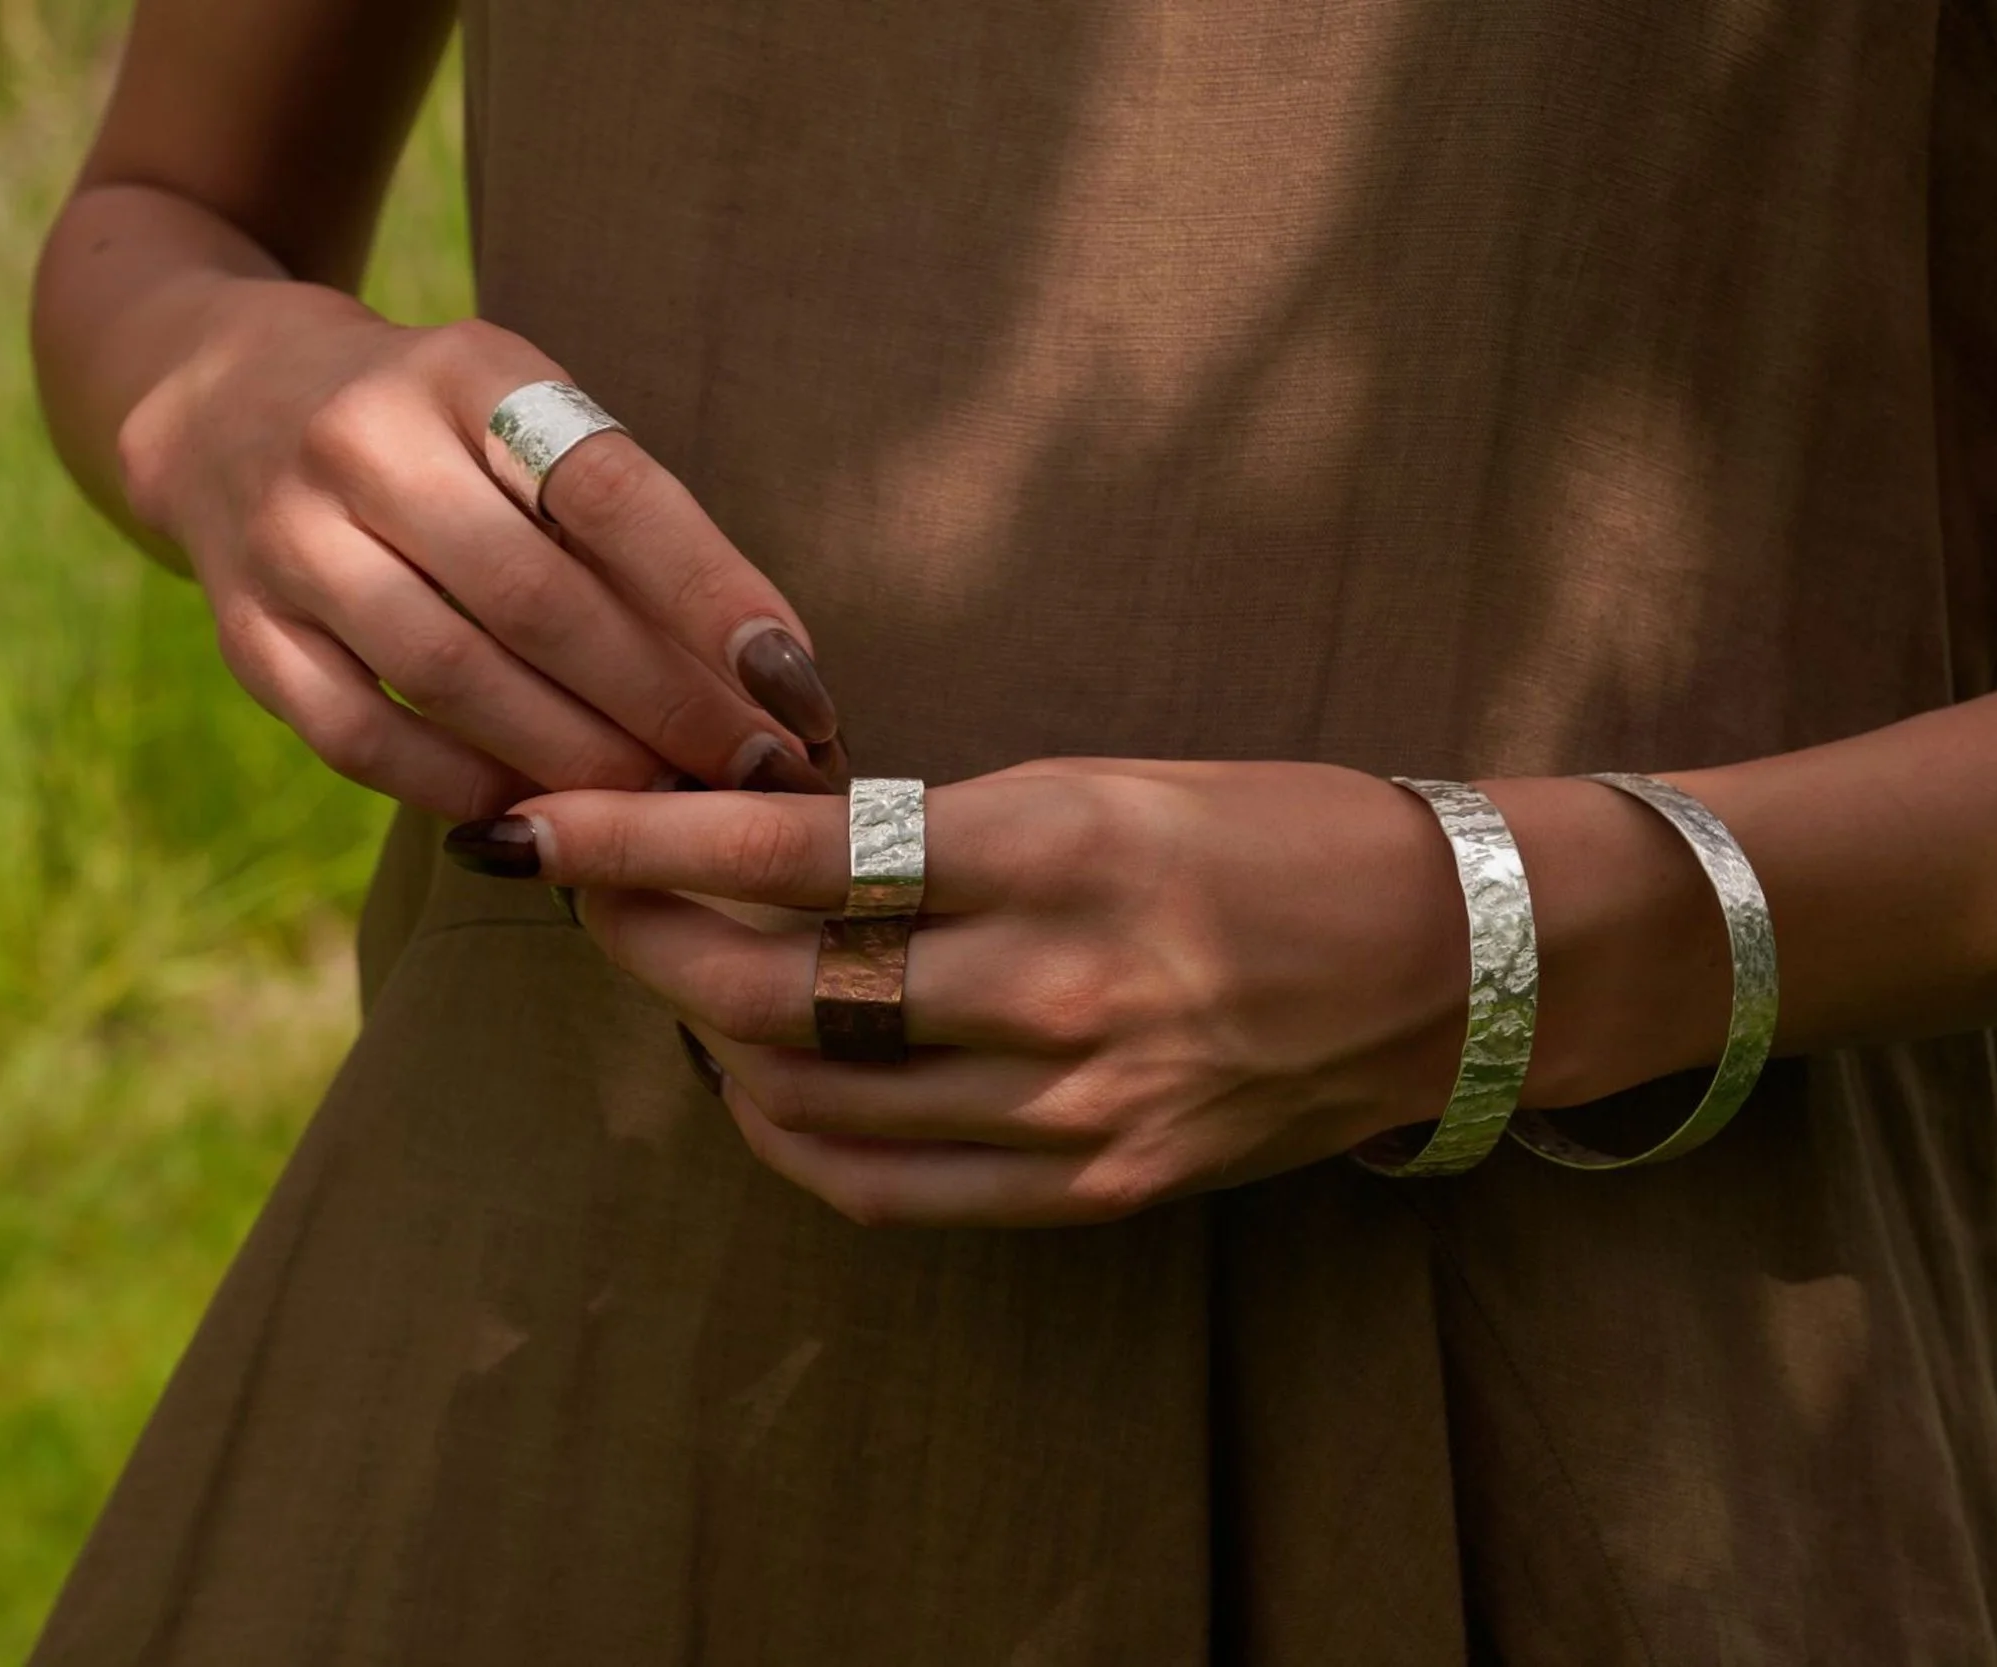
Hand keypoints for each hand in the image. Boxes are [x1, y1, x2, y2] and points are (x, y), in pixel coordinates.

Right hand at [115, 283, 839, 817]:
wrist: (220, 401)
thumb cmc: (440, 432)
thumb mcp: (525, 418)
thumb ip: (627, 522)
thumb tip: (768, 674)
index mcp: (467, 372)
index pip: (611, 491)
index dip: (713, 595)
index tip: (797, 682)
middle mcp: (364, 442)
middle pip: (537, 601)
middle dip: (664, 703)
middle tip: (750, 774)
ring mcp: (289, 537)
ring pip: (451, 676)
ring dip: (575, 757)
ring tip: (665, 806)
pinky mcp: (244, 629)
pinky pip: (360, 735)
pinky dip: (460, 785)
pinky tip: (540, 815)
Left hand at [504, 760, 1484, 1226]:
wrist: (1453, 958)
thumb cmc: (1278, 835)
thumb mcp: (1105, 787)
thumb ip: (943, 838)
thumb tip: (774, 858)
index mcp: (1062, 845)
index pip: (798, 853)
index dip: (646, 840)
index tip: (543, 825)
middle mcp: (1060, 985)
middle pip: (779, 990)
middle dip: (650, 940)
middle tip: (593, 893)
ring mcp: (1081, 1105)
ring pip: (816, 1098)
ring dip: (712, 1038)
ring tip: (680, 979)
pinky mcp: (1103, 1186)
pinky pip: (891, 1188)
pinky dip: (795, 1140)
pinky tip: (761, 1086)